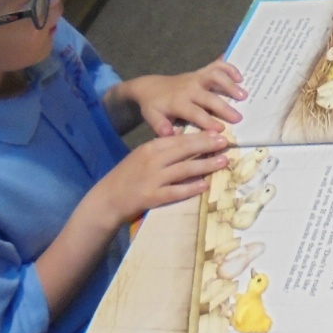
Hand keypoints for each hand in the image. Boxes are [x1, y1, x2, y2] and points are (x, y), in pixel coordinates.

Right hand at [91, 131, 231, 227]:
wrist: (107, 199)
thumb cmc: (127, 176)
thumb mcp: (142, 155)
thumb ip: (162, 149)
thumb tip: (187, 140)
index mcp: (150, 148)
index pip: (179, 138)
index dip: (201, 135)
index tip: (218, 132)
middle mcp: (153, 161)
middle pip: (184, 150)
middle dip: (207, 146)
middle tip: (226, 142)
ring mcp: (153, 179)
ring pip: (184, 170)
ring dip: (206, 165)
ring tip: (223, 161)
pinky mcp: (152, 197)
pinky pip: (176, 192)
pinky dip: (191, 188)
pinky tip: (205, 185)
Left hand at [120, 61, 245, 136]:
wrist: (151, 86)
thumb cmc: (155, 106)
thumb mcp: (152, 117)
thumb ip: (160, 126)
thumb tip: (169, 134)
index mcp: (177, 102)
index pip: (195, 112)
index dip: (208, 121)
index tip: (221, 130)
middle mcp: (189, 88)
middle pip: (209, 97)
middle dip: (224, 107)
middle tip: (239, 118)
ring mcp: (196, 77)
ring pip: (215, 77)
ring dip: (230, 85)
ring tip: (244, 96)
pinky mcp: (201, 71)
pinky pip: (216, 65)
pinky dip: (229, 68)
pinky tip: (240, 78)